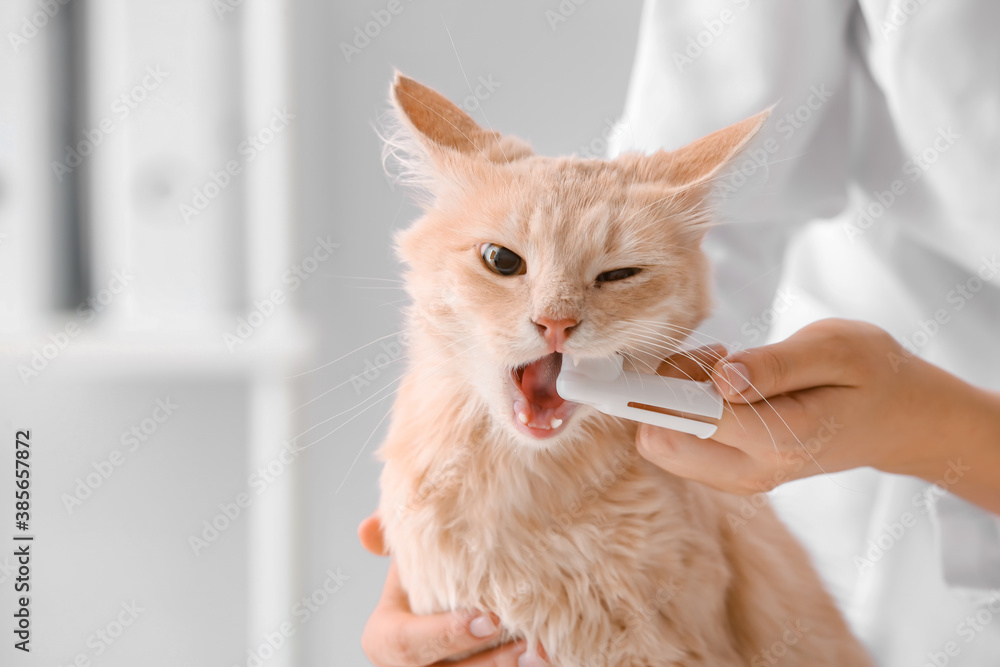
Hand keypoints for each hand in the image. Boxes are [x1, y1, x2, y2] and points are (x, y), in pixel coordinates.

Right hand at [359, 515, 545, 665]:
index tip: (488, 618)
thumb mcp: (406, 556)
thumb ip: (392, 536)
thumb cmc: (428, 578)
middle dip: (489, 662)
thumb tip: (367, 530)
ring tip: (542, 651)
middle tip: (526, 641)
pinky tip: (548, 658)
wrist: (451, 600)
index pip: (408, 644)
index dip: (447, 634)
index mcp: (385, 639)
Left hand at [636, 319, 999, 512]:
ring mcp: (739, 479)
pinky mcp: (730, 474)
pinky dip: (686, 408)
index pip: (688, 419)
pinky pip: (679, 444)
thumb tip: (720, 379)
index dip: (650, 388)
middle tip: (718, 356)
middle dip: (666, 389)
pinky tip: (729, 384)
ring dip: (678, 396)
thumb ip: (775, 366)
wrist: (896, 419)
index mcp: (780, 438)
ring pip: (663, 442)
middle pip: (659, 439)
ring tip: (731, 368)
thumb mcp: (836, 349)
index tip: (627, 365)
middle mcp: (753, 470)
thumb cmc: (870, 373)